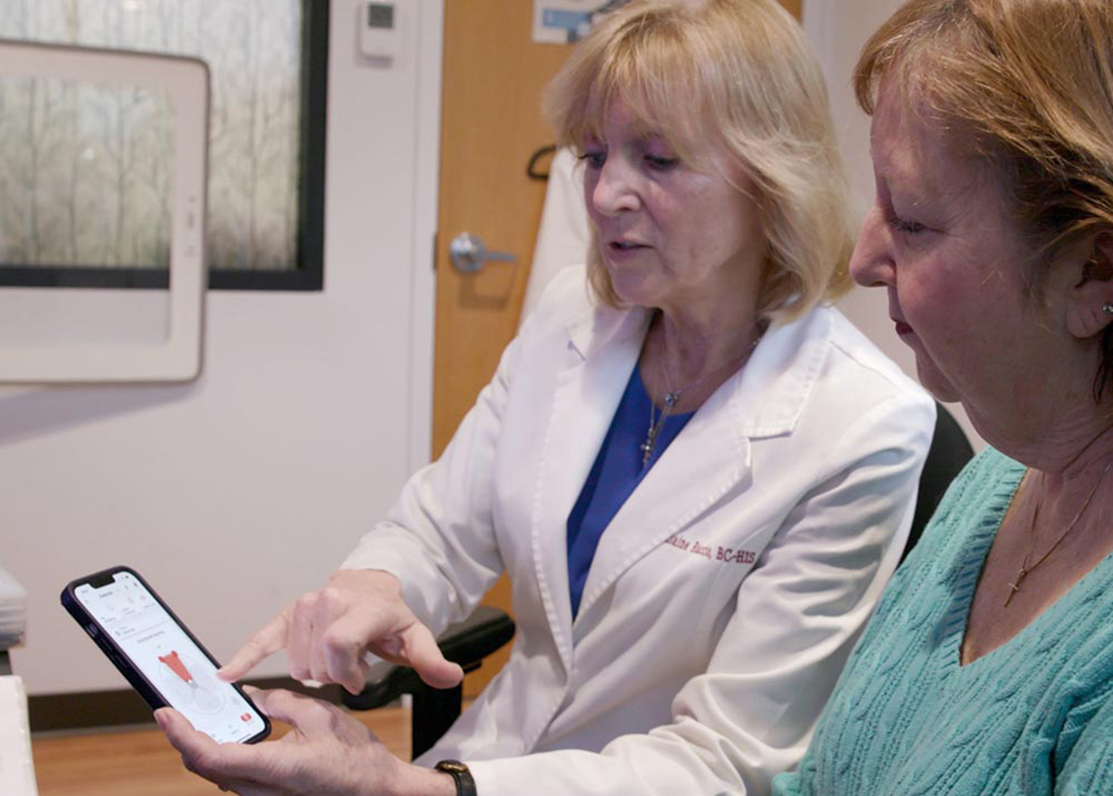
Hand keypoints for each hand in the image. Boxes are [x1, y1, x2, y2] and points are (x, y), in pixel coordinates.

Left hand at [156, 688, 455, 795]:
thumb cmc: (356, 758)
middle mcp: (262, 791)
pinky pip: (234, 780)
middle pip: (204, 768)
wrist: (378, 792)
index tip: (165, 713)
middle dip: (185, 738)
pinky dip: (222, 757)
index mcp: (275, 768)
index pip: (210, 756)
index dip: (181, 735)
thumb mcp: (321, 716)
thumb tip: (251, 698)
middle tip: (177, 710)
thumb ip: (280, 703)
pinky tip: (229, 736)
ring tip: (199, 718)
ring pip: (217, 776)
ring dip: (202, 748)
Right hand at [219, 570, 462, 693]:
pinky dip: (245, 656)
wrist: (369, 588)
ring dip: (315, 670)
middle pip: (317, 662)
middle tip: (352, 666)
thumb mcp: (415, 637)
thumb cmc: (389, 618)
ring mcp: (305, 607)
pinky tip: (226, 674)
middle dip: (334, 675)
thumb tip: (451, 676)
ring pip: (297, 663)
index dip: (346, 673)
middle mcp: (329, 601)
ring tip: (336, 657)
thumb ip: (431, 661)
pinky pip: (262, 638)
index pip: (340, 645)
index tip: (358, 680)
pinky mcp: (287, 616)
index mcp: (362, 608)